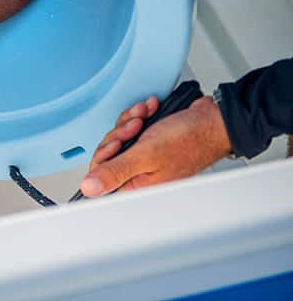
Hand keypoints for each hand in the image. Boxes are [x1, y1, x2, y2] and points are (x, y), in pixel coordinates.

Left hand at [79, 95, 232, 196]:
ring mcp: (144, 155)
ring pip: (119, 136)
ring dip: (130, 121)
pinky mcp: (149, 140)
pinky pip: (131, 125)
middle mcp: (139, 172)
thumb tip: (89, 188)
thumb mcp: (145, 156)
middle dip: (120, 133)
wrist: (212, 120)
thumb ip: (115, 171)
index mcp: (137, 184)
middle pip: (108, 152)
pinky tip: (150, 111)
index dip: (104, 155)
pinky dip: (139, 115)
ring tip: (145, 117)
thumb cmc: (189, 140)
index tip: (118, 144)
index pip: (101, 176)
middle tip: (136, 129)